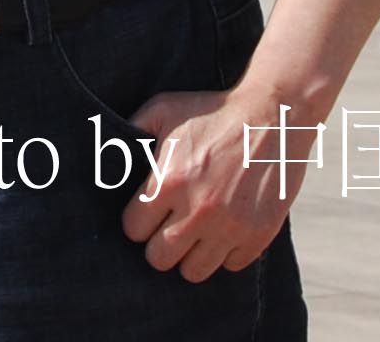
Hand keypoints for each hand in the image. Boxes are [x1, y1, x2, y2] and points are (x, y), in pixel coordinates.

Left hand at [118, 76, 308, 280]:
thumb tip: (106, 153)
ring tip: (196, 233)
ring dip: (191, 255)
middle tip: (170, 227)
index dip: (139, 221)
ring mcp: (229, 226)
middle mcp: (196, 209)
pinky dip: (226, 253)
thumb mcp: (165, 109)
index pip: (134, 230)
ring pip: (193, 272)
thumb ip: (132, 130)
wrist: (273, 114)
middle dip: (160, 244)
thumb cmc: (213, 111)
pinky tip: (226, 229)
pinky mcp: (258, 235)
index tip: (149, 212)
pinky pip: (230, 265)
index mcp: (168, 181)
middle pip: (159, 259)